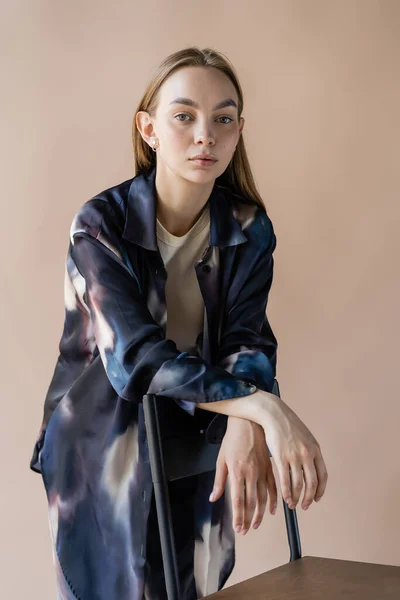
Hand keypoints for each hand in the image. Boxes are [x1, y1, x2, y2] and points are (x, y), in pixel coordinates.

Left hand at [209, 416, 277, 534]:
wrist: (248, 423)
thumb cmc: (233, 440)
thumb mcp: (221, 459)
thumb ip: (219, 480)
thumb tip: (213, 498)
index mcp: (237, 472)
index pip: (238, 500)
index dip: (238, 516)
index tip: (238, 528)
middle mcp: (251, 473)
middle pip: (251, 503)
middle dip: (248, 519)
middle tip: (245, 531)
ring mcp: (262, 471)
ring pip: (263, 498)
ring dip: (259, 514)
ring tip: (255, 525)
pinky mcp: (269, 467)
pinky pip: (273, 487)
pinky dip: (274, 501)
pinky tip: (272, 511)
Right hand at [260, 392, 327, 510]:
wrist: (274, 414)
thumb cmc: (287, 425)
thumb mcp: (305, 437)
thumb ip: (309, 452)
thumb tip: (310, 467)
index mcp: (315, 450)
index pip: (322, 476)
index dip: (320, 490)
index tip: (317, 498)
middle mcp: (307, 454)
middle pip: (312, 483)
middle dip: (309, 498)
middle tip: (305, 506)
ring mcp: (295, 456)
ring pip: (298, 484)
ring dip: (297, 497)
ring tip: (293, 504)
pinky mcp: (281, 457)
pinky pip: (286, 481)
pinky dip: (287, 492)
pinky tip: (285, 498)